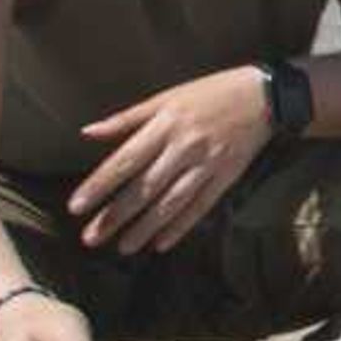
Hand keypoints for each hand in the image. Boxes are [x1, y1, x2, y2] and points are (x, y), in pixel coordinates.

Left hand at [71, 66, 272, 253]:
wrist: (264, 96)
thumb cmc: (210, 92)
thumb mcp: (167, 97)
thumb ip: (127, 119)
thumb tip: (88, 133)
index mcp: (165, 125)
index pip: (124, 161)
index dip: (99, 186)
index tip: (76, 207)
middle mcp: (184, 147)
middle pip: (144, 188)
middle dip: (115, 216)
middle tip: (91, 238)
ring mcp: (207, 164)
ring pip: (170, 203)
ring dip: (144, 228)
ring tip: (122, 248)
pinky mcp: (226, 177)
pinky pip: (200, 207)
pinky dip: (180, 226)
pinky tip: (161, 243)